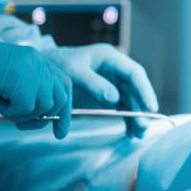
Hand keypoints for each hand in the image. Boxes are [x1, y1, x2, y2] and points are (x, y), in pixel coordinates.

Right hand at [0, 39, 71, 138]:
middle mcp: (41, 65)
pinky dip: (10, 112)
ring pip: (44, 107)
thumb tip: (45, 118)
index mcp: (38, 62)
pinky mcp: (27, 81)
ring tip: (2, 103)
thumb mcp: (10, 80)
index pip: (63, 86)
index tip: (60, 134)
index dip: (63, 111)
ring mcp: (36, 72)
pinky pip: (26, 109)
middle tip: (19, 125)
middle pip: (59, 100)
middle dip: (42, 120)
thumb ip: (30, 91)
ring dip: (21, 114)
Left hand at [41, 44, 157, 137]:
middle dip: (141, 107)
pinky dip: (126, 118)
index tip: (149, 107)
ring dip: (136, 115)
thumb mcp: (74, 72)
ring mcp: (111, 82)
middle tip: (144, 125)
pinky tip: (130, 131)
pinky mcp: (105, 95)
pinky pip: (120, 106)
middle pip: (135, 89)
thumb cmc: (56, 65)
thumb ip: (94, 84)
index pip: (134, 74)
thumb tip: (114, 99)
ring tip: (139, 133)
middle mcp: (115, 70)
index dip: (144, 90)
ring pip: (130, 99)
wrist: (41, 68)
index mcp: (110, 58)